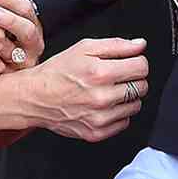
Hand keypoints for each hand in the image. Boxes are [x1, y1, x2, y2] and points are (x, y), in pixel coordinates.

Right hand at [10, 37, 148, 141]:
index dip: (137, 62)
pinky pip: (124, 122)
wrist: (35, 97)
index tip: (130, 63)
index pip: (141, 67)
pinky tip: (104, 105)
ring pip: (136, 106)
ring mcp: (99, 118)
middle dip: (133, 79)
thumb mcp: (84, 48)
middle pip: (142, 87)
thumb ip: (117, 45)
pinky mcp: (96, 133)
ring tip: (109, 91)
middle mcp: (101, 97)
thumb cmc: (58, 72)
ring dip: (127, 97)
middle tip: (117, 77)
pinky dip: (118, 114)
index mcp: (100, 72)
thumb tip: (140, 45)